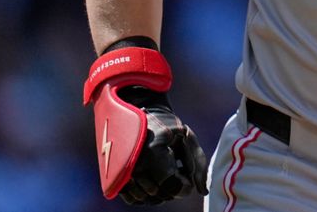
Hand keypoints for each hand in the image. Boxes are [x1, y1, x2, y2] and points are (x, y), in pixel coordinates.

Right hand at [114, 86, 208, 204]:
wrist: (135, 115)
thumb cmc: (164, 125)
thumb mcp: (184, 135)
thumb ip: (197, 161)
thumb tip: (202, 190)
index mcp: (152, 151)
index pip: (172, 185)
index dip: (184, 185)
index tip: (185, 176)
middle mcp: (133, 165)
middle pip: (161, 194)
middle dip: (173, 186)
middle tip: (173, 169)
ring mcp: (121, 172)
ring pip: (148, 199)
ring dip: (160, 191)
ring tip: (162, 172)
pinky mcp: (114, 178)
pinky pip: (134, 199)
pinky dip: (145, 194)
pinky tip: (151, 179)